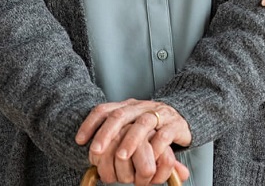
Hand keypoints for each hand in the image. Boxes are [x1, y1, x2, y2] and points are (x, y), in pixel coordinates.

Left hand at [76, 99, 190, 184]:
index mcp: (128, 106)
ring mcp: (159, 114)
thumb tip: (81, 144)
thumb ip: (112, 134)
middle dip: (106, 132)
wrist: (184, 116)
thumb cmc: (151, 127)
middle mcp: (142, 107)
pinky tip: (149, 158)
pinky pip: (164, 135)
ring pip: (143, 123)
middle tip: (96, 150)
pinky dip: (155, 147)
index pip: (105, 109)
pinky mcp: (175, 125)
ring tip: (121, 156)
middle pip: (121, 114)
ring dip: (130, 140)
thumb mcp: (131, 126)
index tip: (80, 140)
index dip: (91, 123)